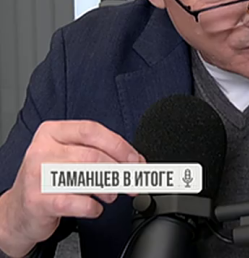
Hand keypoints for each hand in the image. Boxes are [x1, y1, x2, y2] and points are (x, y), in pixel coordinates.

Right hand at [0, 121, 143, 256]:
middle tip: (129, 182)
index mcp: (52, 132)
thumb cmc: (51, 179)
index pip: (92, 131)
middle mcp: (41, 151)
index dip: (119, 146)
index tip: (136, 160)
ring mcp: (37, 176)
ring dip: (108, 189)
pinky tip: (94, 207)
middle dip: (119, 171)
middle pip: (93, 156)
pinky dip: (93, 207)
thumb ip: (99, 152)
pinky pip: (78, 203)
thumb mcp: (69, 156)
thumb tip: (136, 161)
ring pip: (87, 178)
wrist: (19, 209)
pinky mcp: (38, 201)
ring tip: (110, 194)